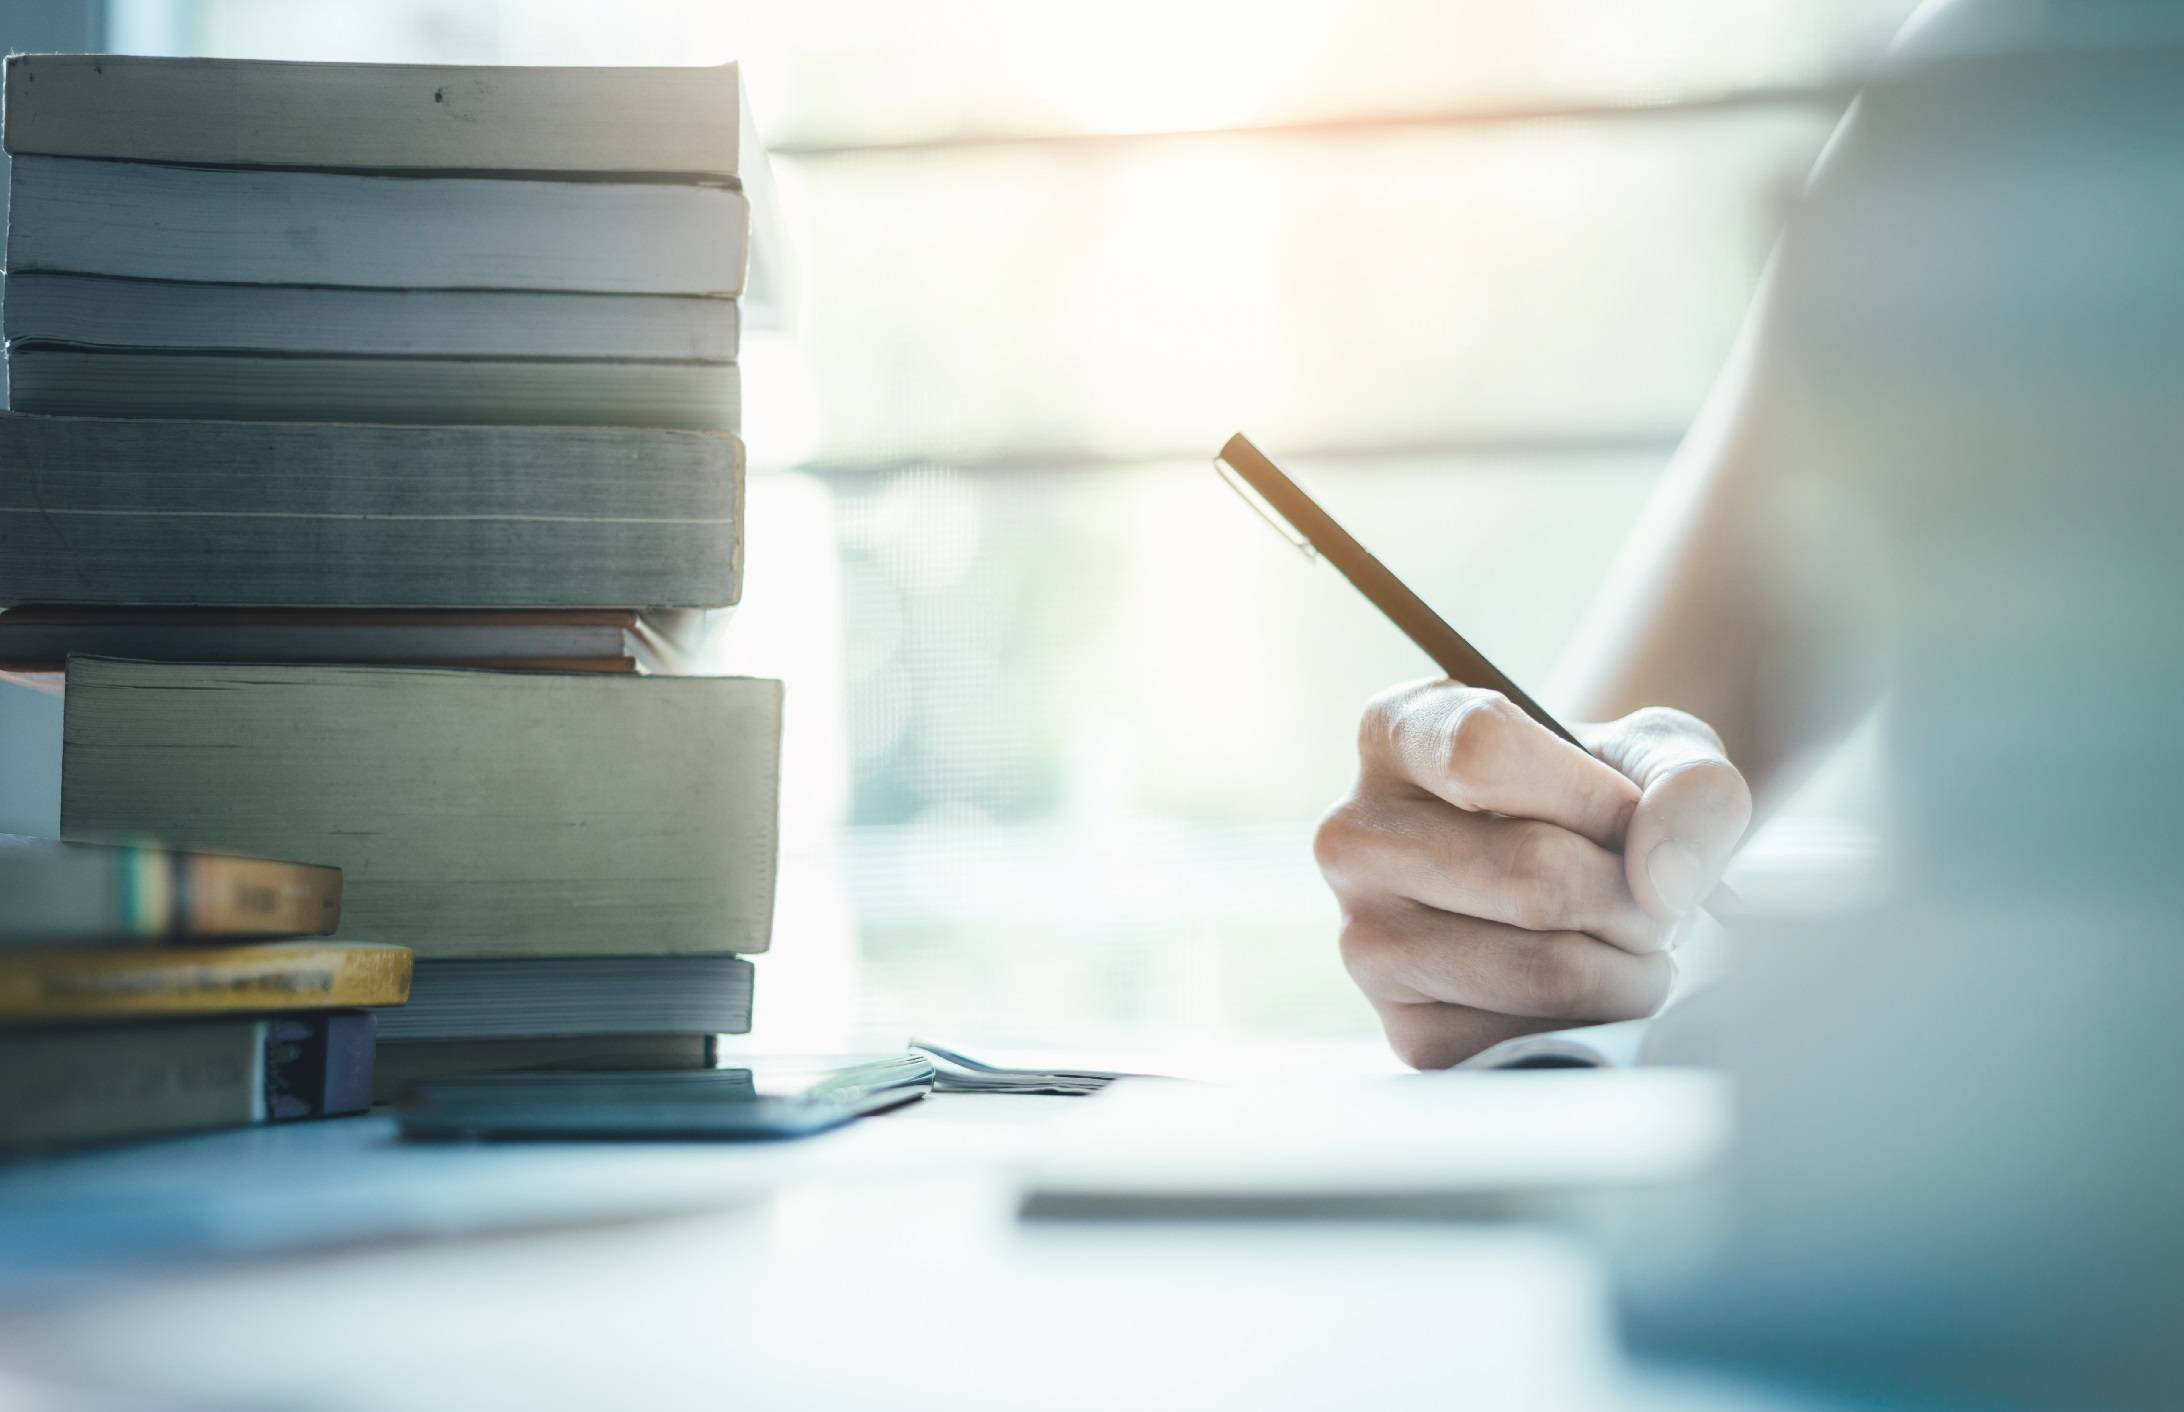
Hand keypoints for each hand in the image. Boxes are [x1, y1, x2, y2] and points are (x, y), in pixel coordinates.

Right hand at [1315, 682, 1751, 1068]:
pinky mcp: (1405, 1033)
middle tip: (1650, 897)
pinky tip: (1590, 990)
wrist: (1583, 879)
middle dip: (1633, 896)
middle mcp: (1351, 836)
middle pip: (1529, 873)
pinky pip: (1533, 1041)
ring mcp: (1365, 942)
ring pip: (1541, 967)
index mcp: (1393, 734)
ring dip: (1630, 966)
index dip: (1590, 792)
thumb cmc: (1606, 798)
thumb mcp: (1660, 753)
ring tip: (1629, 942)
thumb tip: (1660, 886)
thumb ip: (1689, 785)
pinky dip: (1598, 1023)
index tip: (1631, 813)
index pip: (1480, 750)